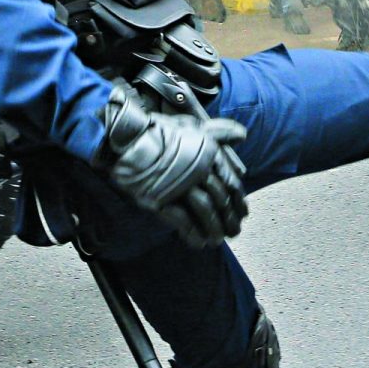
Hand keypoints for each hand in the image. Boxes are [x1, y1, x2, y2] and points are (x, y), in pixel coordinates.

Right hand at [98, 87, 248, 245]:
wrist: (125, 137)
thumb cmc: (159, 130)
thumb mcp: (191, 125)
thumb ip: (219, 132)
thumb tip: (242, 135)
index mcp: (208, 152)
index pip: (232, 182)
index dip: (239, 201)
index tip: (243, 213)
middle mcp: (198, 169)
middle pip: (221, 200)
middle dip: (230, 219)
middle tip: (234, 232)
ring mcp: (179, 185)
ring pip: (206, 212)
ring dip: (214, 229)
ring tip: (218, 240)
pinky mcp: (160, 198)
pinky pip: (182, 220)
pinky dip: (193, 233)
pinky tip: (199, 242)